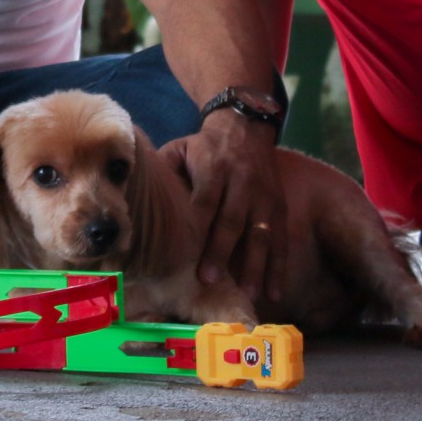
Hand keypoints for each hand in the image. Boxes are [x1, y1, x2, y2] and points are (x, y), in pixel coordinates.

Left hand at [160, 110, 287, 302]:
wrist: (246, 126)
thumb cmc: (205, 146)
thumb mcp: (181, 147)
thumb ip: (165, 170)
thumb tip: (140, 197)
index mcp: (215, 167)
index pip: (206, 200)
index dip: (199, 227)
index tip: (188, 253)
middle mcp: (242, 182)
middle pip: (232, 220)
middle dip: (221, 251)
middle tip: (209, 279)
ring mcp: (264, 197)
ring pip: (261, 234)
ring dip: (256, 266)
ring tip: (249, 294)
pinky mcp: (279, 207)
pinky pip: (281, 240)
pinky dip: (279, 267)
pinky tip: (274, 293)